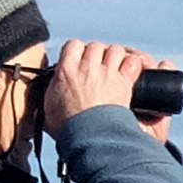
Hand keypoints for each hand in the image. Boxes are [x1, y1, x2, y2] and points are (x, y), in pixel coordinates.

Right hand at [43, 40, 164, 138]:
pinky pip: (133, 63)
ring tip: (115, 69)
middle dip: (98, 54)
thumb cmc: (67, 127)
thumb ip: (52, 92)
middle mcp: (87, 67)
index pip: (73, 45)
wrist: (88, 137)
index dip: (78, 51)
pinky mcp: (123, 83)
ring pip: (115, 50)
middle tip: (98, 67)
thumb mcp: (49, 107)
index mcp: (66, 70)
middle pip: (96, 46)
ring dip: (116, 57)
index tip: (79, 60)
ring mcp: (107, 74)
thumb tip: (51, 88)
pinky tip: (131, 73)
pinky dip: (134, 65)